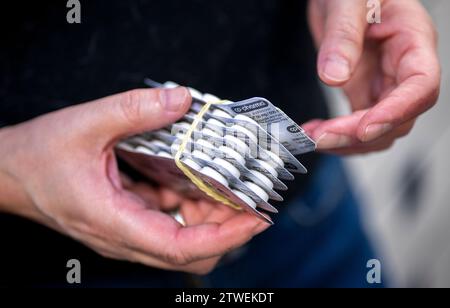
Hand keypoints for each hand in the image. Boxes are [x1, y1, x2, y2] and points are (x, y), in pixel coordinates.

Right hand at [0, 87, 268, 273]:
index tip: (256, 219)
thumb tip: (181, 101)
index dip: (225, 237)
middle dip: (227, 229)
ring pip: (182, 239)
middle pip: (190, 252)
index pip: (181, 247)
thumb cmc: (37, 158)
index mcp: (114, 221)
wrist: (10, 173)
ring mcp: (127, 230)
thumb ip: (134, 110)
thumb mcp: (84, 124)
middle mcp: (124, 236)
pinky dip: (190, 205)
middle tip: (251, 198)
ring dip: (211, 217)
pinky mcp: (128, 219)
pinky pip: (168, 221)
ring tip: (231, 186)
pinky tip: (196, 179)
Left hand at [304, 0, 440, 153]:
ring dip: (347, 141)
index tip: (364, 128)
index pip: (420, 85)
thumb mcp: (347, 1)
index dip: (396, 112)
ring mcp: (382, 83)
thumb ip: (342, 36)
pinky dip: (337, 135)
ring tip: (312, 137)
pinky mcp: (362, 91)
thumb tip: (334, 75)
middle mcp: (402, 68)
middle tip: (321, 137)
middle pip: (397, 117)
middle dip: (359, 134)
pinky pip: (357, 124)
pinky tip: (315, 132)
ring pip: (378, 129)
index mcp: (412, 40)